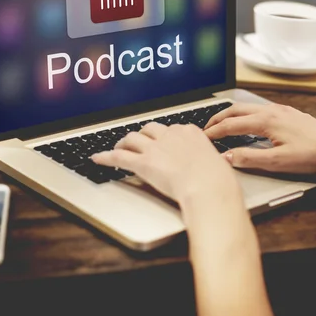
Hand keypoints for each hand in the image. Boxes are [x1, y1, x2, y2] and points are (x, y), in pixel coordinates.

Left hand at [92, 122, 240, 205]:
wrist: (209, 187)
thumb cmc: (217, 180)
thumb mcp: (217, 162)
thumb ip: (207, 159)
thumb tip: (209, 166)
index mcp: (190, 132)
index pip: (172, 128)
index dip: (163, 136)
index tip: (161, 141)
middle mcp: (171, 135)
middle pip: (149, 128)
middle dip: (142, 135)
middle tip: (138, 142)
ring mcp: (155, 148)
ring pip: (132, 138)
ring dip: (123, 142)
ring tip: (118, 147)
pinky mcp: (143, 162)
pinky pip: (119, 156)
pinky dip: (105, 157)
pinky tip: (97, 158)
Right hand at [205, 103, 315, 173]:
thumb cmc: (312, 154)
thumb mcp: (278, 162)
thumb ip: (249, 158)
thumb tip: (226, 156)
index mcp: (266, 121)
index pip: (231, 125)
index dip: (214, 132)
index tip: (202, 139)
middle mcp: (271, 111)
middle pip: (235, 110)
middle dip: (217, 118)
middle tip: (205, 129)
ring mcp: (280, 110)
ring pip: (247, 107)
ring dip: (230, 115)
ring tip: (221, 124)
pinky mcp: (287, 113)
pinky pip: (258, 109)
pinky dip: (244, 114)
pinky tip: (247, 123)